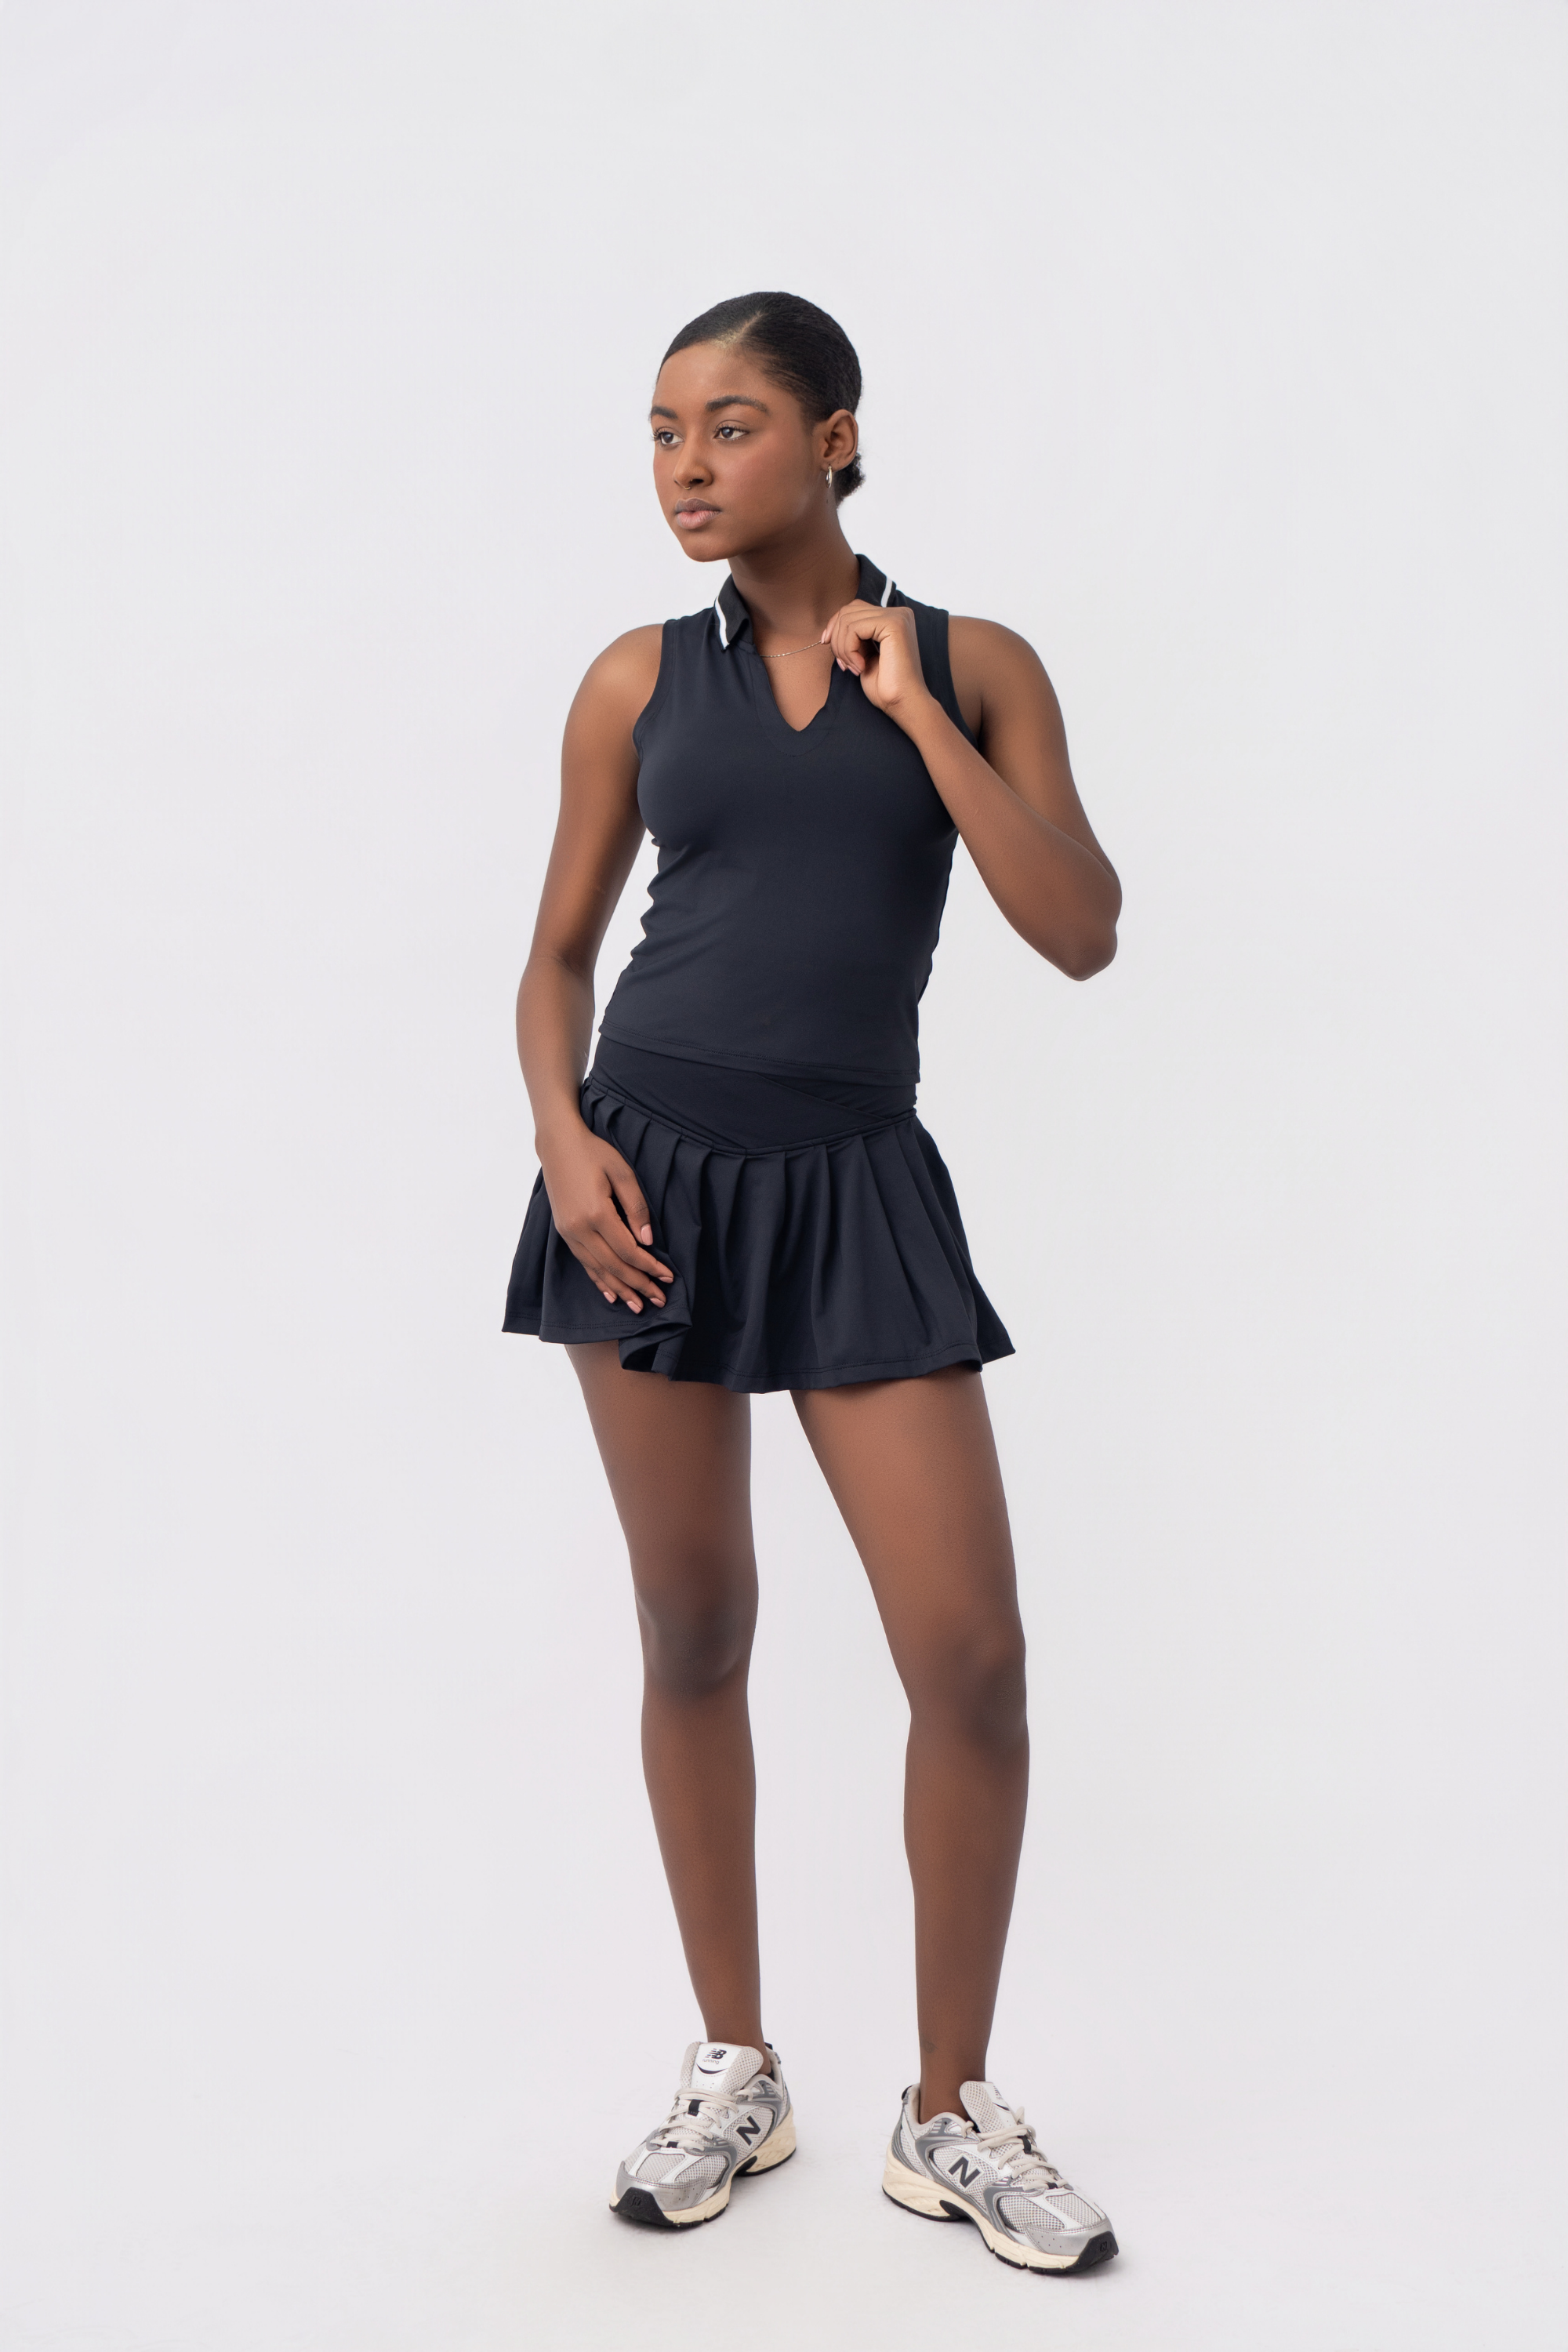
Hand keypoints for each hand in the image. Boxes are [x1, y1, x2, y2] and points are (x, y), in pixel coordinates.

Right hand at [538, 1119, 673, 1312]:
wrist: (558, 1146)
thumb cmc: (595, 1153)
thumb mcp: (622, 1173)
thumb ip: (636, 1208)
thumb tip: (648, 1242)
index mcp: (596, 1213)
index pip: (628, 1251)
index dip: (649, 1267)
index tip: (668, 1276)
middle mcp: (579, 1229)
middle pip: (614, 1266)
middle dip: (639, 1285)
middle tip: (659, 1300)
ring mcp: (569, 1233)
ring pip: (597, 1270)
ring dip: (620, 1289)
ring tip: (638, 1306)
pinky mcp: (564, 1233)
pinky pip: (584, 1263)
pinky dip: (598, 1280)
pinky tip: (611, 1294)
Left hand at [820, 600, 930, 721]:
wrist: (904, 704)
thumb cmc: (885, 686)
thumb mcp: (864, 655)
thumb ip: (855, 636)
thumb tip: (832, 626)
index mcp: (893, 618)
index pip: (854, 608)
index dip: (835, 626)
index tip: (826, 644)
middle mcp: (898, 613)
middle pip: (849, 610)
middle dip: (837, 639)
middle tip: (844, 665)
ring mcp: (897, 616)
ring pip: (848, 619)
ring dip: (843, 648)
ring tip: (853, 668)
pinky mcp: (894, 624)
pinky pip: (854, 628)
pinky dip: (849, 650)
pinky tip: (860, 667)